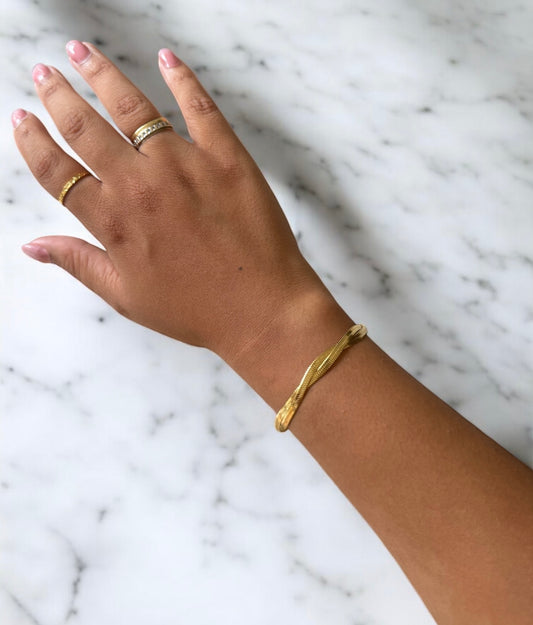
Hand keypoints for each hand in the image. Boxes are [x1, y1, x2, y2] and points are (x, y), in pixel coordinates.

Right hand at [13, 42, 337, 366]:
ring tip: (81, 51)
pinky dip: (181, 78)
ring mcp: (184, 165)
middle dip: (57, 94)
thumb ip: (79, 263)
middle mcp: (141, 185)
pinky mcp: (226, 156)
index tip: (21, 118)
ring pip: (132, 106)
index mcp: (113, 221)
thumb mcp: (127, 296)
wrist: (263, 309)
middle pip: (85, 128)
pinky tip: (165, 58)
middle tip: (43, 72)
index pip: (57, 171)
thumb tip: (32, 245)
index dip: (32, 141)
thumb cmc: (196, 310)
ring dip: (101, 74)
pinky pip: (200, 106)